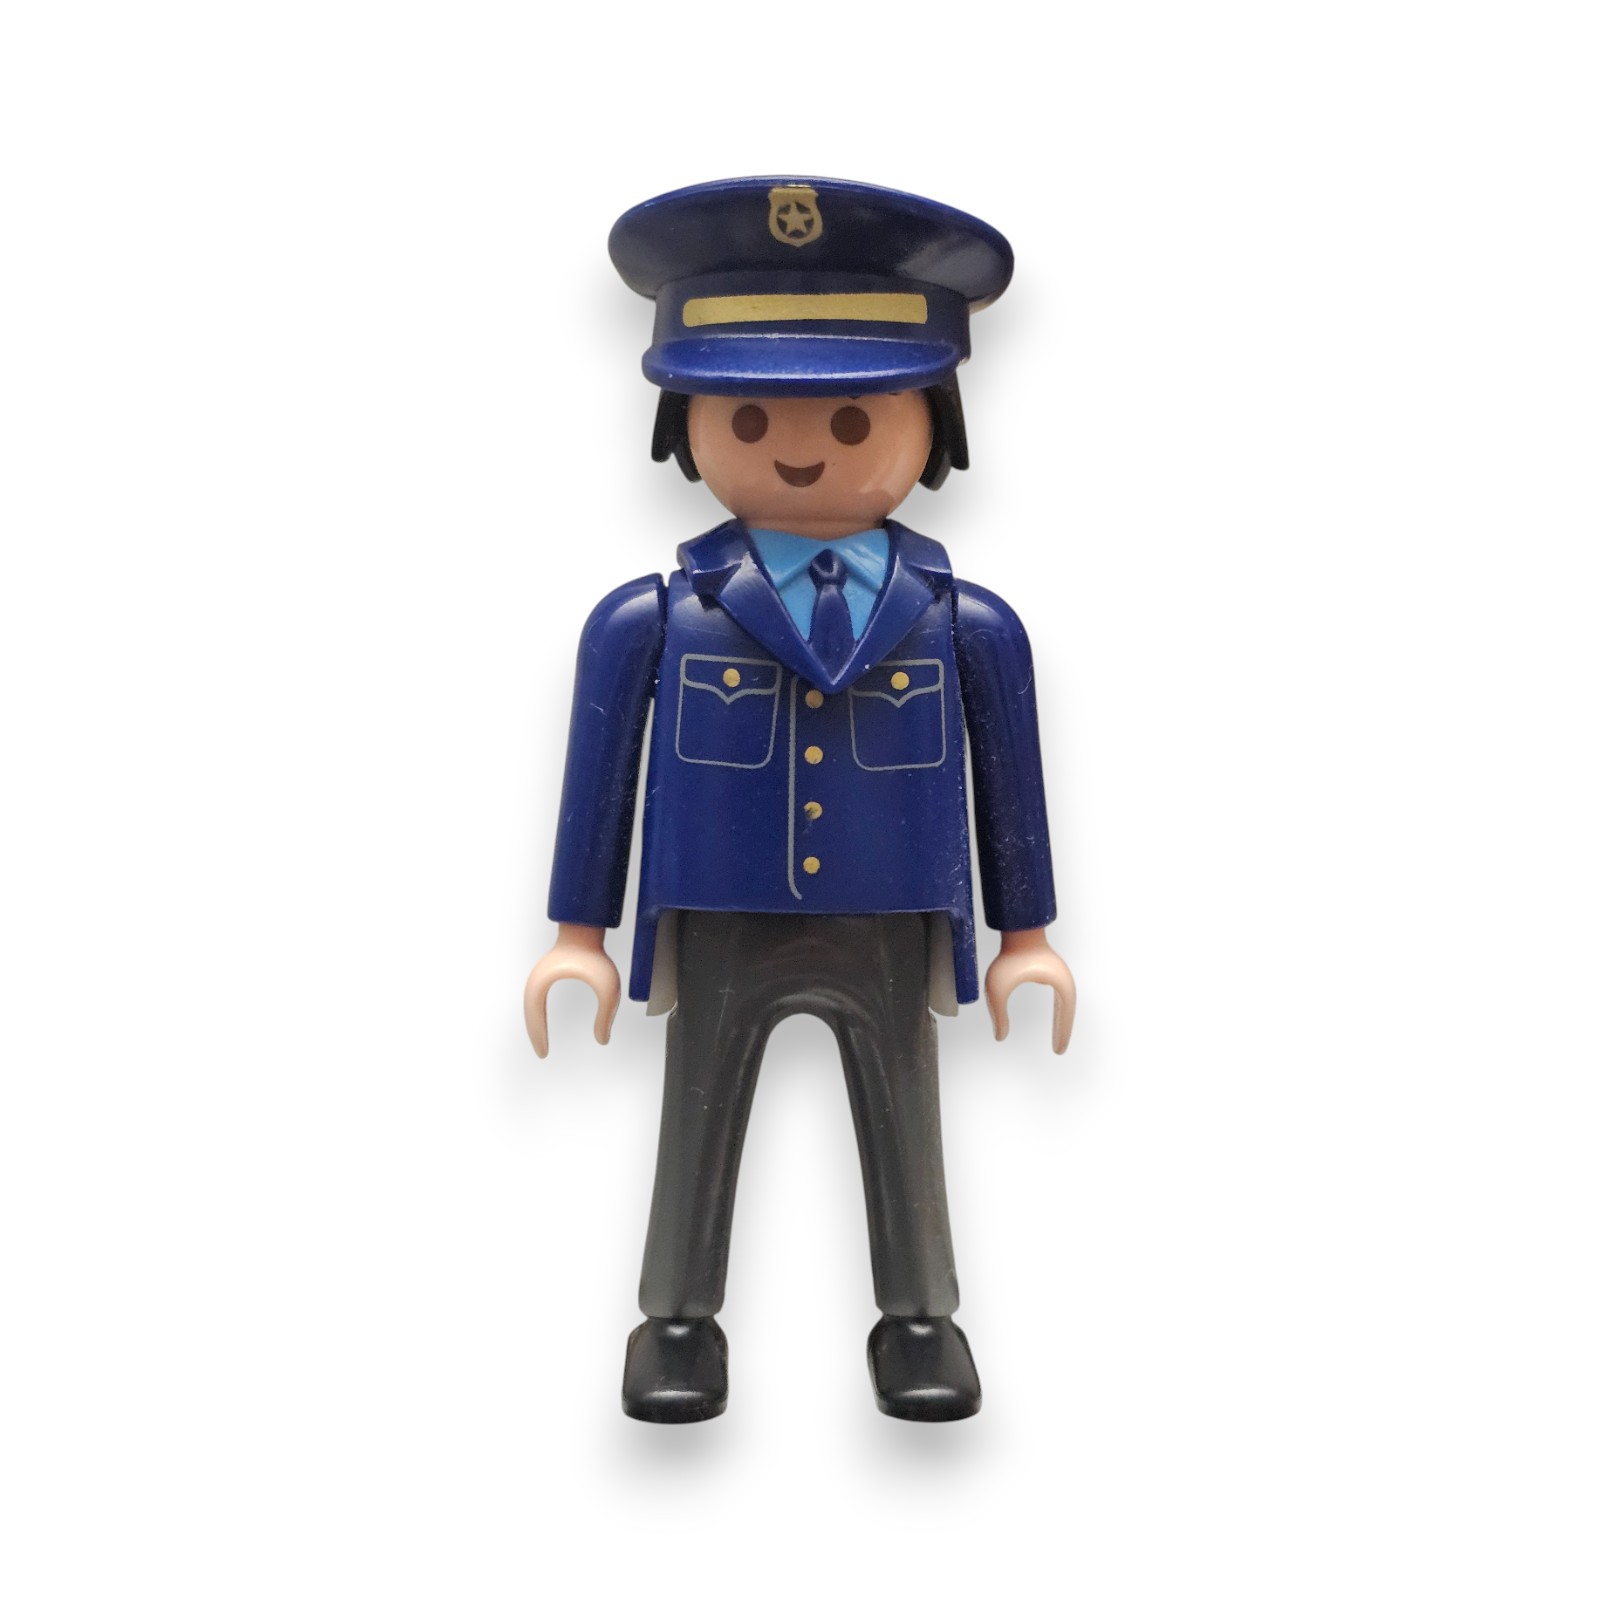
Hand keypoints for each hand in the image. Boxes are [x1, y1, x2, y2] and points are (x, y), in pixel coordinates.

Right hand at [523, 923, 620, 1057]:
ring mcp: (538, 976)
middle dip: (534, 1034)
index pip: (534, 1015)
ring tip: (542, 1044)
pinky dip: (538, 1015)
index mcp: (542, 981)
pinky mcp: (545, 975)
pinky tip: (544, 1026)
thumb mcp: (607, 988)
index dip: (538, 1035)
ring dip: (534, 1025)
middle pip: (529, 1013)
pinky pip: (536, 1000)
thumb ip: (607, 1015)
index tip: (544, 1053)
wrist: (586, 929)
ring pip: (531, 1007)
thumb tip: (603, 1040)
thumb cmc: (596, 955)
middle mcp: (535, 979)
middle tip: (542, 1054)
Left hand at [983, 928, 1075, 1053]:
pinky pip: (1059, 996)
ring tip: (1058, 1038)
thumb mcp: (998, 988)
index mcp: (1060, 985)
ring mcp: (1058, 974)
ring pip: (1065, 1004)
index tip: (1058, 1051)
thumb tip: (999, 1037)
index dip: (1061, 1034)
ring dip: (1061, 1020)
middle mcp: (1063, 980)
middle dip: (1063, 1031)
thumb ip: (998, 1014)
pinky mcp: (1051, 970)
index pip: (1065, 1016)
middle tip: (1059, 1050)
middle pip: (1067, 1012)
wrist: (1016, 929)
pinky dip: (1058, 1010)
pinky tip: (1054, 1017)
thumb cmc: (1009, 956)